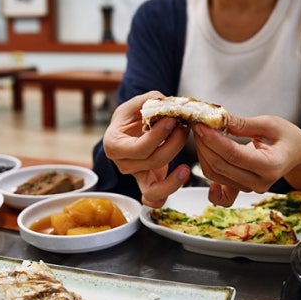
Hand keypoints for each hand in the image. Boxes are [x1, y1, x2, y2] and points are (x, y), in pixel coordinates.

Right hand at [102, 91, 190, 206]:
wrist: (133, 130)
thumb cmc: (132, 117)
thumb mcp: (136, 103)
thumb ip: (149, 100)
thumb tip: (164, 102)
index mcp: (113, 144)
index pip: (137, 148)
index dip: (156, 136)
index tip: (171, 120)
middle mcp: (123, 164)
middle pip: (150, 162)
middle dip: (172, 145)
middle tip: (184, 128)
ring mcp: (136, 177)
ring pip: (153, 189)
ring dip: (174, 179)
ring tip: (186, 166)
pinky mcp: (149, 184)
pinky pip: (157, 199)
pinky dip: (168, 193)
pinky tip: (182, 176)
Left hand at [193, 114, 300, 205]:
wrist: (296, 153)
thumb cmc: (287, 137)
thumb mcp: (270, 123)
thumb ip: (244, 124)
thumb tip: (219, 120)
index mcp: (271, 165)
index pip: (233, 154)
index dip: (213, 139)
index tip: (200, 124)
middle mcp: (261, 182)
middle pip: (221, 165)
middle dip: (205, 144)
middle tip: (197, 125)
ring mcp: (252, 188)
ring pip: (216, 174)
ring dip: (204, 154)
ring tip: (201, 134)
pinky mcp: (244, 190)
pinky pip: (221, 194)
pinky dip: (209, 182)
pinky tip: (206, 164)